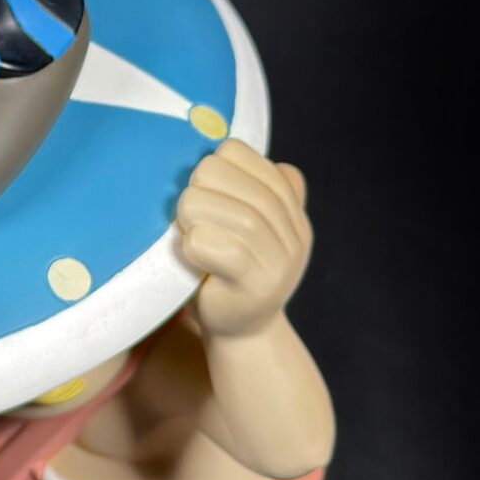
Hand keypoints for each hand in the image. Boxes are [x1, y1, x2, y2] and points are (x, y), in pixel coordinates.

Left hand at [173, 143, 311, 339]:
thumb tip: (213, 148)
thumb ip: (237, 188)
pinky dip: (199, 245)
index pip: (248, 158)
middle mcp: (294, 232)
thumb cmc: (222, 268)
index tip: (201, 189)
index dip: (215, 164)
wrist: (239, 332)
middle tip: (185, 212)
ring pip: (239, 217)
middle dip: (200, 190)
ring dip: (196, 216)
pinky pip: (228, 252)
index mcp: (289, 206)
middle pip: (241, 185)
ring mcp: (283, 262)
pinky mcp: (260, 288)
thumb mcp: (237, 223)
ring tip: (185, 229)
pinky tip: (190, 251)